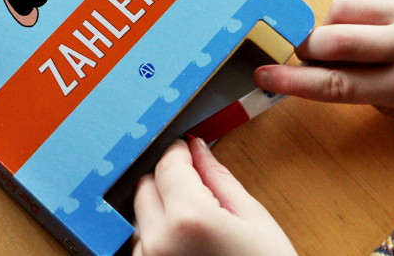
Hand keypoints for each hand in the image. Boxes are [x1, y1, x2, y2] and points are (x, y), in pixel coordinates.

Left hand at [133, 138, 295, 255]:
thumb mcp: (254, 221)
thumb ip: (219, 179)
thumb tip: (198, 149)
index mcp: (189, 218)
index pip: (168, 164)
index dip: (180, 152)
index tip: (187, 148)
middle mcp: (159, 240)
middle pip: (145, 186)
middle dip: (167, 179)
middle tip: (195, 185)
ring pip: (140, 215)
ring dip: (160, 208)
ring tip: (196, 222)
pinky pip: (142, 244)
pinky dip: (158, 235)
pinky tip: (185, 243)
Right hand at [254, 0, 393, 124]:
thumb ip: (370, 93)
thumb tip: (326, 72)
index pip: (335, 85)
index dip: (292, 81)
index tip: (265, 75)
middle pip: (330, 40)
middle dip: (308, 50)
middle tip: (310, 58)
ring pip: (340, 10)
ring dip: (331, 27)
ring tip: (348, 42)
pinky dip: (351, 10)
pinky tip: (365, 25)